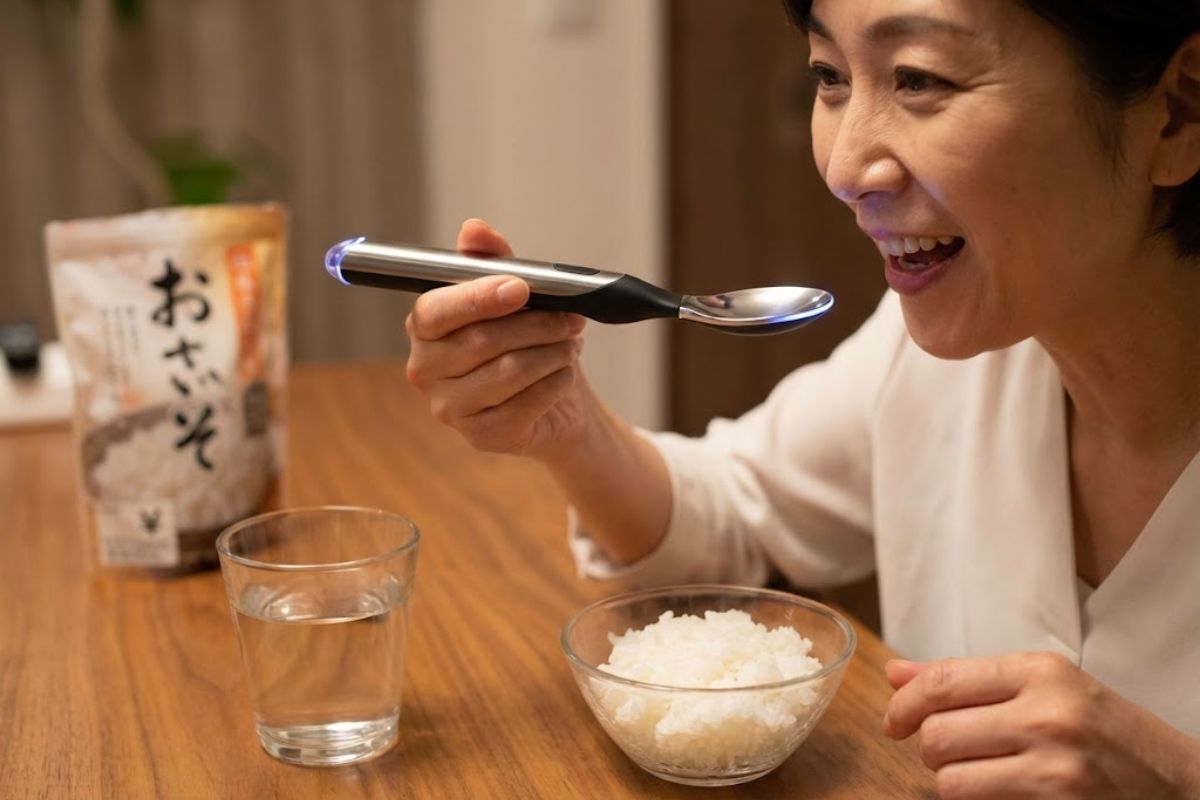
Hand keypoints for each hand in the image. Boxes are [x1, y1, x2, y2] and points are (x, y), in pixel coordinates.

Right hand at [405, 219, 590, 457]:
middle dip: (537, 324)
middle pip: (482, 341)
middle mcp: (424, 370)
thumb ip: (492, 260)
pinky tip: (563, 375)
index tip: (522, 287)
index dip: (479, 298)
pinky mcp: (479, 437)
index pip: (436, 310)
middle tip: (572, 318)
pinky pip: (526, 405)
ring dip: (553, 353)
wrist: (555, 401)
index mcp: (424, 327)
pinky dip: (555, 384)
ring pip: (509, 372)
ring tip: (570, 344)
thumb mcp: (516, 295)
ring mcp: (448, 408)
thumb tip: (474, 229)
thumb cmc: (527, 342)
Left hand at [883, 652, 1199, 798]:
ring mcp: (1055, 766)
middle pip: (938, 734)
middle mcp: (1047, 713)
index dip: (903, 705)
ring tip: (980, 772)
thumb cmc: (1102, 729)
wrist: (1175, 781)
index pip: (941, 682)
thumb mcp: (1042, 686)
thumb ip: (965, 678)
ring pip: (950, 779)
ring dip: (952, 780)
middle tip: (953, 750)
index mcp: (1039, 671)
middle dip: (932, 748)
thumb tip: (895, 672)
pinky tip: (1002, 792)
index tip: (894, 721)